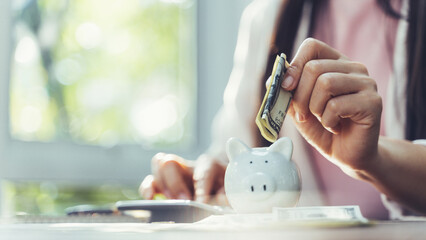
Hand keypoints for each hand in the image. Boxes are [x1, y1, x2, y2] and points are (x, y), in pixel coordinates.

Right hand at [139, 153, 227, 204]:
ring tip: (170, 200)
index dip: (202, 187)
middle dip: (175, 183)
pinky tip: (151, 199)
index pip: (202, 171)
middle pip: (171, 162)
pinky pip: (149, 182)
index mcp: (208, 164)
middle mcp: (188, 165)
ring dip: (162, 184)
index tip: (202, 202)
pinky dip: (147, 190)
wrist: (220, 182)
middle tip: (183, 200)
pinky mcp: (164, 184)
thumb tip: (220, 200)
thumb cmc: (225, 185)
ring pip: (158, 165)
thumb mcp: (232, 188)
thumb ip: (228, 194)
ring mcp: (175, 173)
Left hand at [282, 38, 381, 175]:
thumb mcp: (298, 108)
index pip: (312, 46)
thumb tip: (272, 79)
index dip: (294, 66)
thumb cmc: (322, 128)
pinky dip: (328, 121)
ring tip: (322, 119)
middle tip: (304, 115)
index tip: (286, 88)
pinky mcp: (373, 102)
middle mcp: (354, 68)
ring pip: (326, 83)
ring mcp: (366, 83)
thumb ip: (286, 92)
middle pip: (314, 68)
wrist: (346, 153)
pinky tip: (335, 127)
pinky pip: (337, 105)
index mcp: (335, 63)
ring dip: (314, 108)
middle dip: (300, 96)